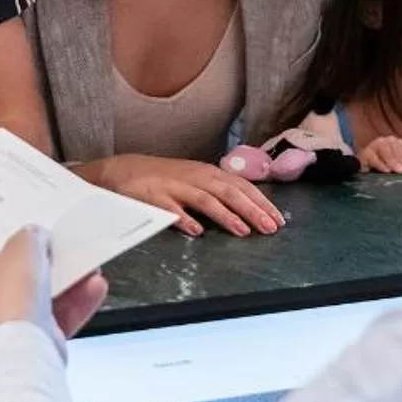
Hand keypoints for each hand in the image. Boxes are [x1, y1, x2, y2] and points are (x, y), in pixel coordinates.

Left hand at [0, 227, 108, 343]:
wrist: (22, 346)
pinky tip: (94, 287)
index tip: (10, 228)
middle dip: (38, 260)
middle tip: (54, 244)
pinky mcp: (29, 339)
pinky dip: (75, 303)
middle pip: (12, 271)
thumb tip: (36, 237)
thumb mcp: (23, 245)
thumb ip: (30, 235)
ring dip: (65, 280)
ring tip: (85, 264)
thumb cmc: (9, 295)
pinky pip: (56, 317)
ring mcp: (5, 322)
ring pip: (38, 295)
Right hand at [87, 154, 283, 237]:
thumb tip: (250, 208)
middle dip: (252, 210)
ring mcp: (174, 186)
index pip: (242, 186)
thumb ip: (219, 191)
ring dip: (226, 215)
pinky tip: (196, 232)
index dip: (261, 202)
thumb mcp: (196, 180)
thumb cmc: (164, 178)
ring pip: (205, 199)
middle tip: (271, 228)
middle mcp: (196, 177)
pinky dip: (184, 219)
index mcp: (208, 173)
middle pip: (229, 192)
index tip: (279, 220)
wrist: (122, 170)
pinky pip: (170, 208)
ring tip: (243, 231)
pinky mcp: (153, 197)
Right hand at [358, 135, 401, 173]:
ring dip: (392, 161)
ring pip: (383, 149)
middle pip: (393, 147)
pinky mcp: (363, 154)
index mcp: (393, 143)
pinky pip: (372, 156)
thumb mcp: (401, 166)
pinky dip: (379, 163)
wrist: (365, 176)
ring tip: (399, 172)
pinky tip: (386, 170)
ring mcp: (372, 147)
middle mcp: (383, 142)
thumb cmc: (385, 171)